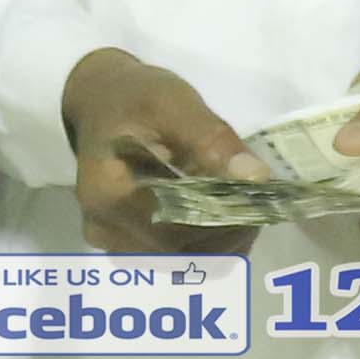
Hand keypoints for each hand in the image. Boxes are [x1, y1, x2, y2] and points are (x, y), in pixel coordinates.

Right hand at [63, 48, 258, 256]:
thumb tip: (255, 178)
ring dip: (221, 239)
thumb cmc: (135, 98)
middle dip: (228, 230)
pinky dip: (206, 241)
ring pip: (183, 260)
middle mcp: (106, 228)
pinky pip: (175, 256)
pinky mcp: (126, 244)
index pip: (178, 230)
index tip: (257, 197)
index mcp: (110, 195)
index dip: (225, 221)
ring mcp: (113, 242)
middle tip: (257, 200)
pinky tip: (220, 215)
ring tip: (241, 204)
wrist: (102, 104)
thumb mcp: (173, 102)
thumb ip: (212, 139)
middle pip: (182, 251)